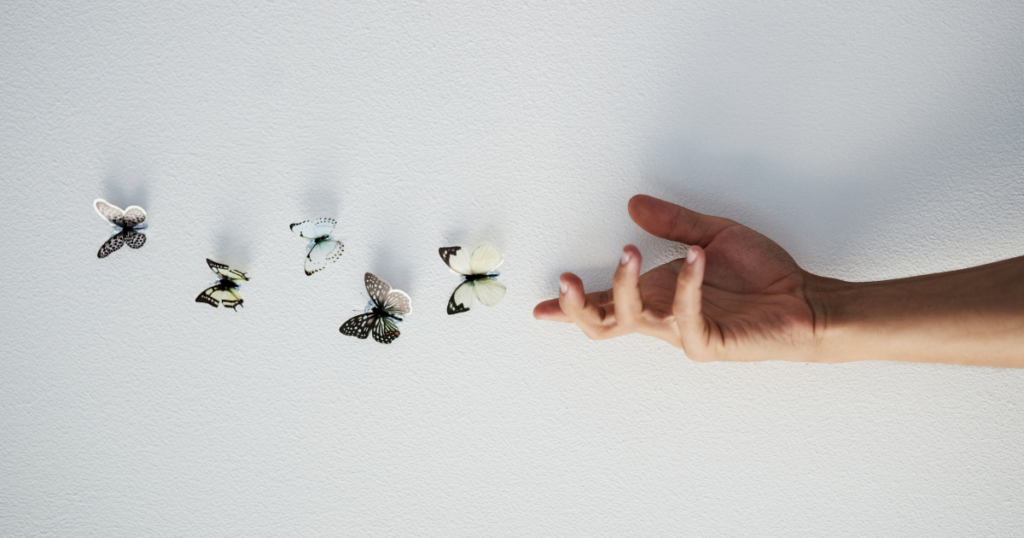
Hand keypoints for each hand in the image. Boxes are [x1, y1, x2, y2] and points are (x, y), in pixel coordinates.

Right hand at [533, 195, 825, 361]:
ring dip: (625, 285)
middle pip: (603, 323)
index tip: (539, 305)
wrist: (806, 300)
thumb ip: (673, 223)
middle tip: (567, 280)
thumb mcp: (712, 235)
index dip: (571, 304)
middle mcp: (662, 316)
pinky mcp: (709, 341)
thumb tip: (633, 204)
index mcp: (656, 294)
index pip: (606, 302)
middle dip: (578, 306)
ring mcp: (683, 331)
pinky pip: (685, 317)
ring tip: (629, 251)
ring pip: (633, 320)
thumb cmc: (763, 276)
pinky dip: (687, 285)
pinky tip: (696, 257)